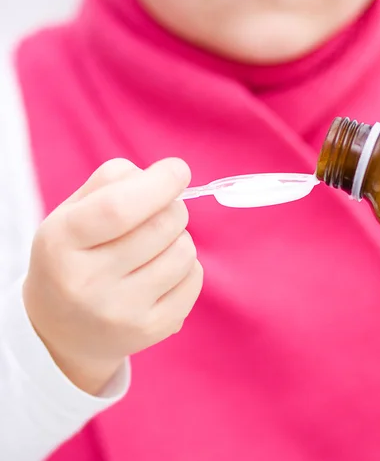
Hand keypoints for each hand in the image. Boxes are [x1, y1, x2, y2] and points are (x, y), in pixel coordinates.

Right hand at [23, 158, 203, 393]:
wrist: (62, 331)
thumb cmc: (75, 256)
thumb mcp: (72, 213)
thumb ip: (113, 181)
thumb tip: (170, 174)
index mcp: (62, 243)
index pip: (118, 208)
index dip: (158, 183)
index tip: (177, 170)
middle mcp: (88, 283)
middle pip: (162, 225)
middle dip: (172, 207)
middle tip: (161, 211)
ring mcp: (122, 312)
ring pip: (184, 251)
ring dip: (179, 238)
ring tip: (156, 247)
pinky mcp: (152, 329)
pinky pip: (195, 279)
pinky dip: (187, 266)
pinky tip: (162, 272)